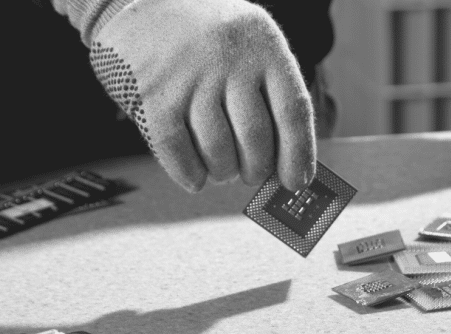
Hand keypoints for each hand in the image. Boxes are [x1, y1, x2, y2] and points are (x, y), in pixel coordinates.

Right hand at [57, 0, 316, 191]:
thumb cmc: (201, 32)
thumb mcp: (247, 40)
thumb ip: (269, 90)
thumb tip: (288, 161)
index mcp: (263, 44)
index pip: (293, 111)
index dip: (298, 155)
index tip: (295, 182)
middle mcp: (229, 59)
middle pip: (256, 139)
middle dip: (255, 170)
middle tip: (250, 174)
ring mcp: (189, 77)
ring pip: (219, 152)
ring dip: (223, 172)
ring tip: (221, 168)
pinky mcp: (152, 96)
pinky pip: (178, 153)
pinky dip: (190, 174)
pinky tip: (194, 175)